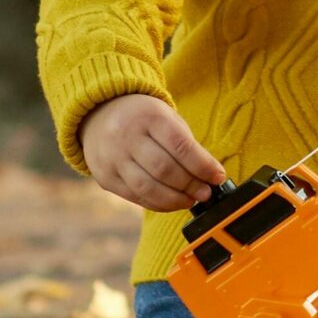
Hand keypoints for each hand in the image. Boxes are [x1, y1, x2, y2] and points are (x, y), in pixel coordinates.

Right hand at [80, 93, 228, 210]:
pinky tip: (172, 202)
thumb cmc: (145, 119)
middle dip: (190, 185)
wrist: (100, 113)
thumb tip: (210, 176)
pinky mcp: (105, 177)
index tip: (218, 177)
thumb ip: (187, 146)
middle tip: (206, 193)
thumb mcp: (167, 119)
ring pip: (148, 188)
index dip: (203, 165)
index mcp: (149, 117)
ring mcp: (112, 159)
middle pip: (164, 169)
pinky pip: (135, 197)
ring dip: (175, 199)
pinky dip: (158, 204)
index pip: (181, 146)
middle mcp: (126, 137)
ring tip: (191, 200)